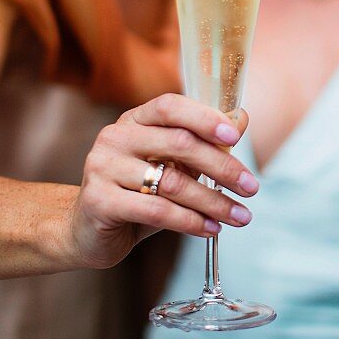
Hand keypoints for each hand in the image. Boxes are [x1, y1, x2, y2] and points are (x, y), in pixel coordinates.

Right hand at [69, 94, 259, 268]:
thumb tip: (242, 118)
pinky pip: (157, 210)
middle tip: (251, 187)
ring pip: (173, 182)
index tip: (235, 136)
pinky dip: (191, 221)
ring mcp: (103, 167)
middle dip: (222, 166)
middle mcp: (115, 137)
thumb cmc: (137, 193)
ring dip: (214, 201)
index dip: (205, 118)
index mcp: (135, 120)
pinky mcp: (99, 201)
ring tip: (239, 216)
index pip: (171, 106)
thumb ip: (202, 142)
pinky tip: (212, 229)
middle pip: (179, 144)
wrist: (86, 231)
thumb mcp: (171, 165)